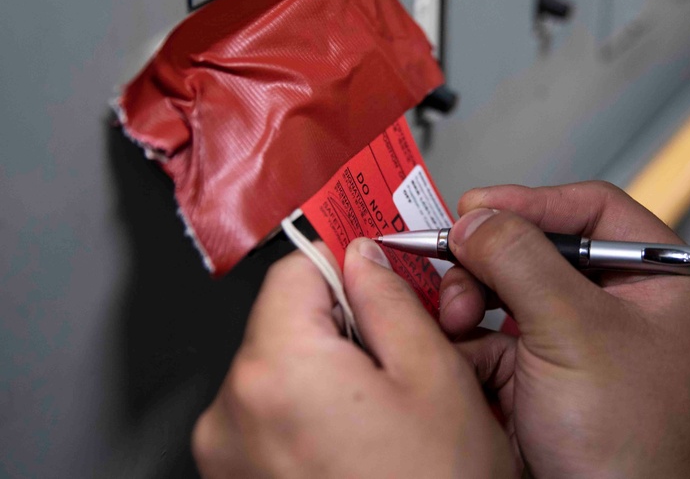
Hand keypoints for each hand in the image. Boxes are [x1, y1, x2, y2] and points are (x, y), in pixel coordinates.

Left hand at [193, 240, 513, 477]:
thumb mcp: (434, 378)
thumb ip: (390, 301)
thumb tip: (364, 259)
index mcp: (278, 369)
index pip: (294, 269)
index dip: (344, 263)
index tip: (372, 268)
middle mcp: (233, 411)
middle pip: (284, 322)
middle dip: (341, 324)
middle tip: (399, 348)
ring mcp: (228, 456)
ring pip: (280, 370)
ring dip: (328, 370)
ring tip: (385, 408)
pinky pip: (270, 418)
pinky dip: (310, 413)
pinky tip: (361, 439)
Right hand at [438, 182, 689, 477]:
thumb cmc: (630, 446)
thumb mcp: (574, 332)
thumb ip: (521, 260)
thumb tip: (478, 217)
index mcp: (664, 283)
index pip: (596, 211)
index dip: (534, 201)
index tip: (479, 205)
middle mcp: (626, 307)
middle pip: (545, 249)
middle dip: (492, 257)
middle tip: (451, 256)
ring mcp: (583, 343)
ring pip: (512, 291)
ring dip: (473, 295)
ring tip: (455, 314)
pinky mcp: (546, 376)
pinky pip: (496, 335)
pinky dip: (469, 335)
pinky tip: (454, 340)